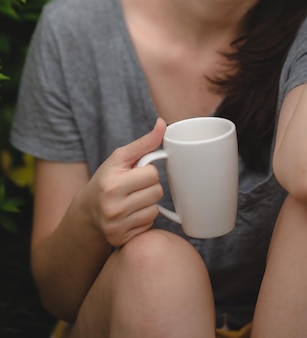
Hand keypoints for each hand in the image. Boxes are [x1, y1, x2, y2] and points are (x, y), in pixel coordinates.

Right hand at [84, 117, 166, 246]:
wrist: (87, 210)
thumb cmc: (106, 179)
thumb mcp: (120, 158)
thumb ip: (144, 142)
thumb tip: (163, 123)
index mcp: (112, 184)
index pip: (152, 175)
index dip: (147, 172)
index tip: (136, 174)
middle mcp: (113, 207)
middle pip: (156, 192)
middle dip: (149, 187)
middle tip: (135, 187)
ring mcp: (116, 226)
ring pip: (154, 210)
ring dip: (148, 203)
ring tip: (132, 200)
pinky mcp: (120, 239)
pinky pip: (149, 225)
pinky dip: (143, 218)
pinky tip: (130, 214)